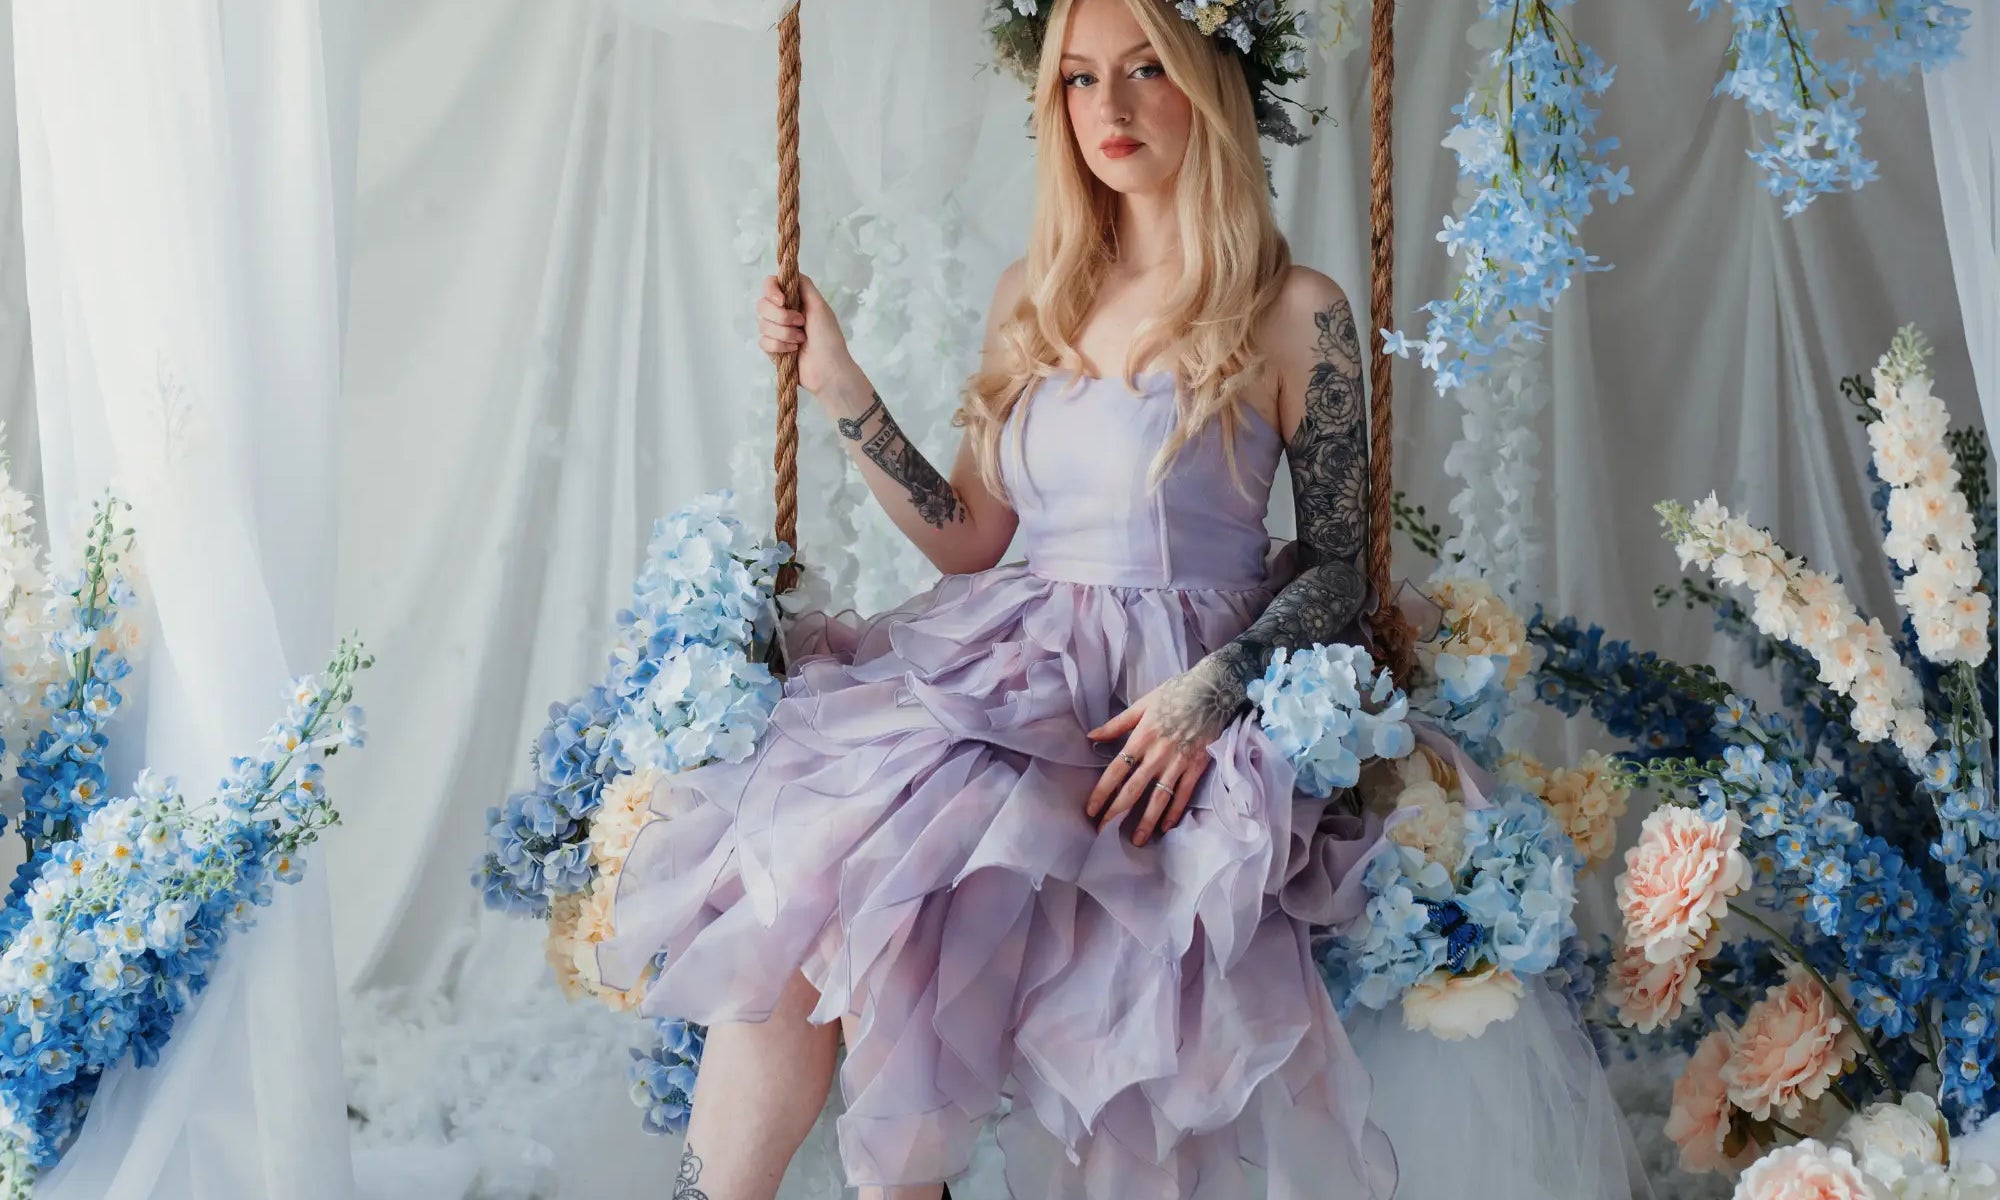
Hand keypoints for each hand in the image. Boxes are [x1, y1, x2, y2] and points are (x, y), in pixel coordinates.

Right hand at [756, 273, 854, 395]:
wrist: (828, 369)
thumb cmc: (828, 337)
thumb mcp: (819, 306)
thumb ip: (804, 285)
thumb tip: (789, 270)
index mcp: (794, 300)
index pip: (770, 284)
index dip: (771, 290)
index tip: (782, 301)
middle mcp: (783, 313)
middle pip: (762, 304)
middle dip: (781, 316)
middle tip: (800, 323)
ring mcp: (776, 331)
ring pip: (762, 324)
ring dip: (784, 333)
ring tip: (801, 340)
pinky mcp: (772, 349)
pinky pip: (763, 341)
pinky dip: (779, 346)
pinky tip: (793, 351)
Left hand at [1082, 657, 1244, 845]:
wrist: (1213, 689)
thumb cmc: (1175, 694)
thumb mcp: (1142, 704)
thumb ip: (1117, 724)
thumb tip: (1091, 737)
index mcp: (1141, 737)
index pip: (1116, 770)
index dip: (1102, 792)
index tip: (1091, 810)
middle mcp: (1158, 754)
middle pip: (1133, 789)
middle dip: (1116, 812)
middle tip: (1103, 832)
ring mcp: (1179, 762)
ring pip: (1159, 798)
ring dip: (1146, 821)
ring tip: (1136, 840)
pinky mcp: (1197, 766)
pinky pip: (1184, 794)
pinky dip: (1175, 811)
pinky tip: (1166, 827)